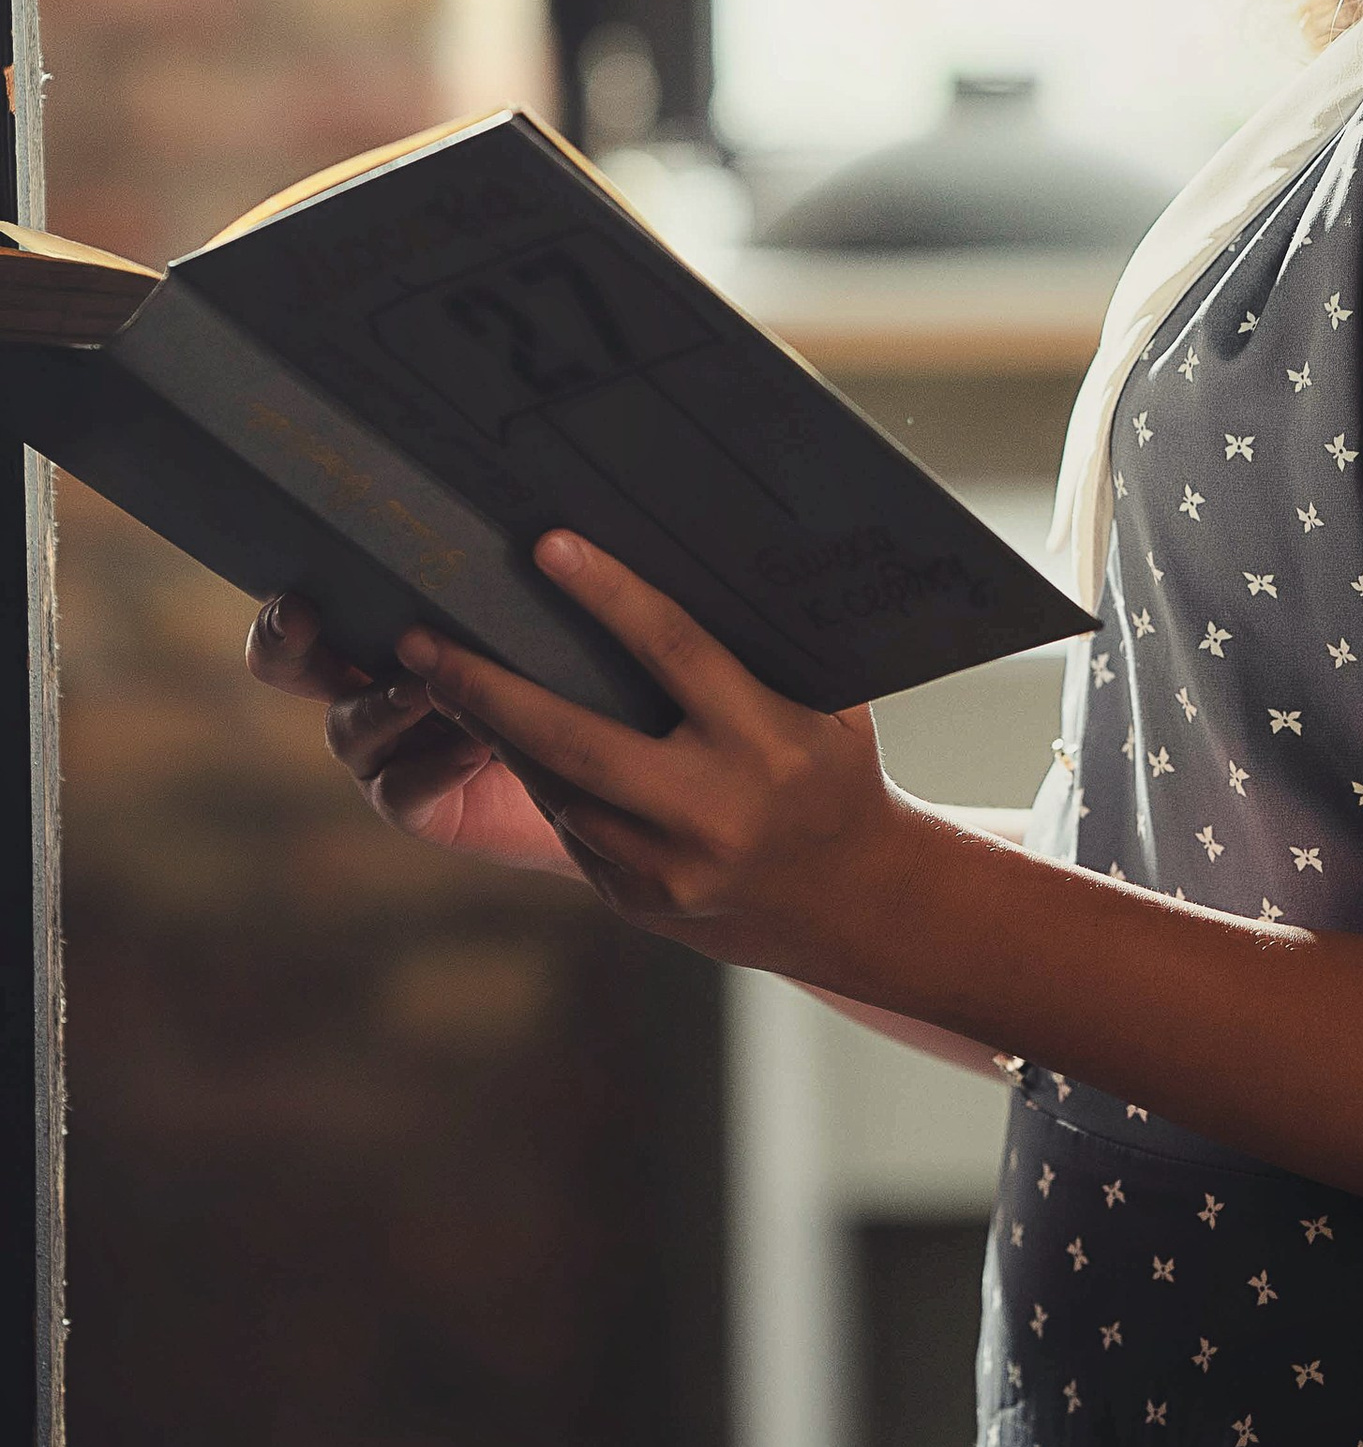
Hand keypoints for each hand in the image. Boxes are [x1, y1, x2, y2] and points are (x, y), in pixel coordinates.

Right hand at [245, 594, 580, 876]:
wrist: (605, 771)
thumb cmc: (571, 674)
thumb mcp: (538, 623)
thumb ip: (506, 588)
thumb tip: (519, 529)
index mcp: (385, 632)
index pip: (314, 609)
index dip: (288, 604)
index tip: (301, 594)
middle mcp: (366, 687)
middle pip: (290, 664)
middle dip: (283, 639)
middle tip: (301, 616)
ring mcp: (380, 752)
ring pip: (348, 726)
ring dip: (384, 702)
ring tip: (429, 686)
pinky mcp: (412, 804)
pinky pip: (403, 787)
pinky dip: (435, 766)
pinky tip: (473, 749)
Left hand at [387, 532, 903, 972]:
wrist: (856, 899)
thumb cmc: (836, 771)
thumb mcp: (825, 703)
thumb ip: (764, 646)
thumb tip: (695, 550)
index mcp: (767, 741)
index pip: (675, 652)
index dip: (608, 596)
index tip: (546, 547)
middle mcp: (714, 808)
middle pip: (577, 740)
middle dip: (489, 689)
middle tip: (421, 642)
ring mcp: (670, 866)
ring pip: (559, 789)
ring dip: (499, 734)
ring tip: (444, 681)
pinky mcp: (639, 899)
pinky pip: (572, 828)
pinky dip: (541, 780)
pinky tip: (506, 741)